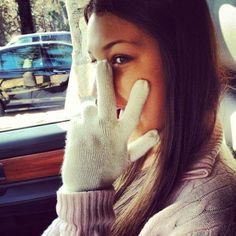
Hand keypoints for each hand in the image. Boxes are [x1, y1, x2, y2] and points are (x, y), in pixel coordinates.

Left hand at [61, 60, 158, 191]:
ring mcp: (88, 128)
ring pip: (88, 105)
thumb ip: (143, 145)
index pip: (133, 113)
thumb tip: (158, 133)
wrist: (84, 185)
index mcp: (120, 136)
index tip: (143, 82)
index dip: (139, 97)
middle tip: (102, 63)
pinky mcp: (73, 130)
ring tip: (90, 123)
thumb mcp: (128, 159)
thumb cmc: (108, 170)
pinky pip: (77, 117)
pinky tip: (81, 134)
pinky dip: (79, 121)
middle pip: (106, 98)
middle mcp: (105, 129)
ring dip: (89, 109)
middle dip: (105, 78)